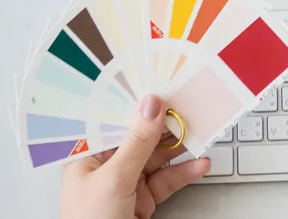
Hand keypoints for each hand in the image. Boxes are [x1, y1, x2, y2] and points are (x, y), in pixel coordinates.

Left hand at [59, 95, 210, 218]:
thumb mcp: (113, 180)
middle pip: (140, 136)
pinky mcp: (143, 200)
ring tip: (200, 131)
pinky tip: (199, 164)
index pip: (115, 119)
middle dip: (165, 123)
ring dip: (180, 146)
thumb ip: (135, 144)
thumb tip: (150, 107)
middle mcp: (106, 166)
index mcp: (86, 155)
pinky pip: (167, 180)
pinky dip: (185, 172)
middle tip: (189, 106)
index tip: (162, 86)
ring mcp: (126, 183)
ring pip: (158, 156)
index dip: (139, 103)